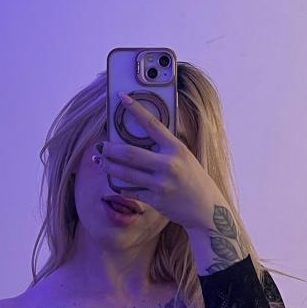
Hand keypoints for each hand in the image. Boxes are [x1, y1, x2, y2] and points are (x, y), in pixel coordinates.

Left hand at [99, 93, 220, 230]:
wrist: (206, 209)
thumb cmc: (195, 180)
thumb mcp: (185, 158)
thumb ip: (165, 149)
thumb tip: (139, 139)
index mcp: (176, 149)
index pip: (152, 124)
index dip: (135, 109)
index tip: (122, 98)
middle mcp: (169, 165)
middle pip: (130, 153)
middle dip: (110, 149)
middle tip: (100, 145)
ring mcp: (161, 184)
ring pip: (125, 173)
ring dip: (108, 166)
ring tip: (99, 161)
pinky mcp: (156, 200)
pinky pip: (130, 190)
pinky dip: (120, 186)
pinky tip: (114, 181)